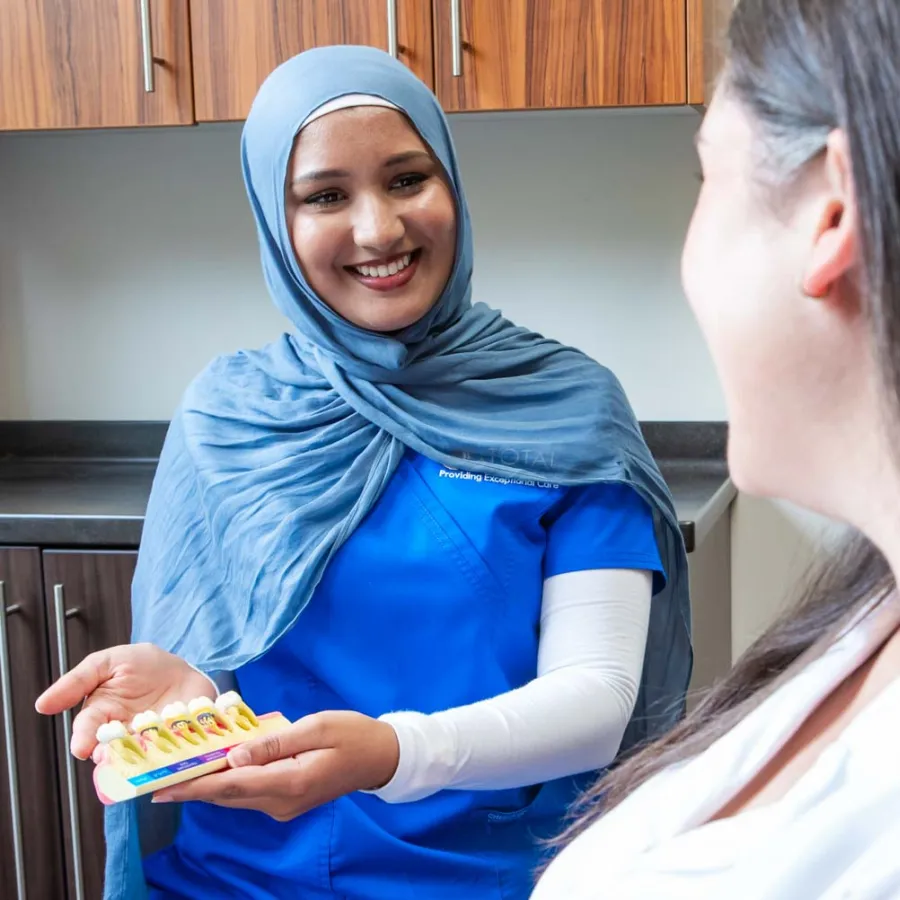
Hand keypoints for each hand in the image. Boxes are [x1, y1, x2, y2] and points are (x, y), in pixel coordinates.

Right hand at [35, 643, 215, 760]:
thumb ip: (78, 681)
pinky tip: (171, 754)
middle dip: (108, 756)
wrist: (183, 671)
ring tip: (139, 758)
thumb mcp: (109, 663)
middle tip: (109, 758)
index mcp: (101, 716)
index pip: (87, 730)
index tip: (82, 748)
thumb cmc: (142, 667)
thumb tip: (42, 705)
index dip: (83, 739)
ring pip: (136, 758)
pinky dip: (168, 757)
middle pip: (109, 751)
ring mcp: (147, 744)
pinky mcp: (174, 747)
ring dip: (136, 760)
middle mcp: (121, 736)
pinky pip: (168, 756)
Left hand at [152, 711, 399, 820]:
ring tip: (176, 776)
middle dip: (192, 788)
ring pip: (236, 797)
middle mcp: (282, 802)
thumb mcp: (316, 728)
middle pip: (228, 795)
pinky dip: (228, 783)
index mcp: (289, 782)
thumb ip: (274, 742)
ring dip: (208, 786)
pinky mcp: (287, 801)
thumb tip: (234, 755)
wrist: (380, 756)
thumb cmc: (352, 734)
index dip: (195, 785)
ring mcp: (284, 806)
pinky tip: (215, 770)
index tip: (162, 789)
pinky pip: (249, 793)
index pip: (232, 784)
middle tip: (156, 782)